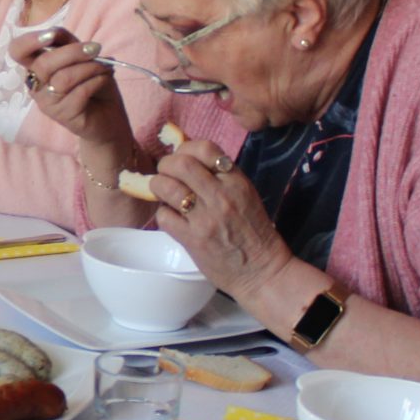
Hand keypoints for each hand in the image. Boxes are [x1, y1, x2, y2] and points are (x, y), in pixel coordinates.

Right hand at [13, 28, 119, 140]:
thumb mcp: (81, 56)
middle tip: (95, 48)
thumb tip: (54, 32)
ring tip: (105, 67)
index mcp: (36, 66)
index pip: (17, 51)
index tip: (51, 35)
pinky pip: (79, 92)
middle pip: (43, 63)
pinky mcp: (63, 116)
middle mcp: (36, 85)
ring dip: (90, 68)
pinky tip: (104, 80)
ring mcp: (47, 103)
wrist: (108, 117)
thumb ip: (66, 43)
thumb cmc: (92, 84)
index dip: (29, 41)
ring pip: (63, 78)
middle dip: (73, 52)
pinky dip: (97, 81)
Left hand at [144, 138, 298, 309]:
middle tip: (165, 174)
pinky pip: (163, 216)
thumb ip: (220, 178)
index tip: (181, 158)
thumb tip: (188, 160)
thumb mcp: (245, 195)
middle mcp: (221, 195)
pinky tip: (171, 219)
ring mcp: (205, 218)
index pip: (205, 148)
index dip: (186, 149)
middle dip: (166, 165)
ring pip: (166, 187)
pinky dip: (163, 215)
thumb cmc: (253, 233)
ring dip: (158, 187)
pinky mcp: (193, 239)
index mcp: (236, 181)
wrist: (261, 271)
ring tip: (163, 194)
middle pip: (180, 164)